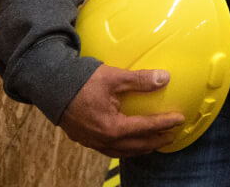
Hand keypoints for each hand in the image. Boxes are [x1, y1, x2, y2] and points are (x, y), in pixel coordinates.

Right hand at [58, 65, 185, 156]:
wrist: (50, 86)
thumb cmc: (81, 80)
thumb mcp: (113, 77)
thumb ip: (139, 80)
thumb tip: (164, 77)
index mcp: (112, 127)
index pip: (145, 128)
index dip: (164, 124)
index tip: (179, 119)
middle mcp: (103, 140)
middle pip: (136, 146)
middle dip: (156, 141)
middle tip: (172, 135)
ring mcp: (92, 142)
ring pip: (123, 151)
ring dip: (141, 148)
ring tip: (154, 143)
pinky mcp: (85, 139)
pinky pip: (110, 149)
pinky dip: (124, 147)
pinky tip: (128, 141)